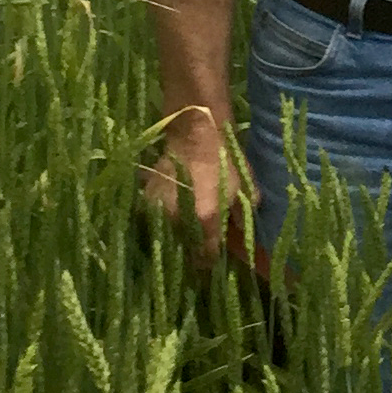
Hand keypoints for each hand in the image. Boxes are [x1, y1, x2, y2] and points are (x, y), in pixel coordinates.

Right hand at [140, 105, 239, 267]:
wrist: (195, 133)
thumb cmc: (224, 158)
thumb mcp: (244, 187)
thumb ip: (245, 215)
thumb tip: (245, 235)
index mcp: (206, 217)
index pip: (206, 255)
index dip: (211, 260)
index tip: (213, 258)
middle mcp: (179, 219)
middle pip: (185, 248)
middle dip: (193, 249)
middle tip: (199, 245)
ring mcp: (160, 211)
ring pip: (169, 235)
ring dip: (178, 235)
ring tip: (185, 230)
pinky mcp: (146, 201)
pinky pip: (156, 220)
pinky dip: (164, 221)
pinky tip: (173, 214)